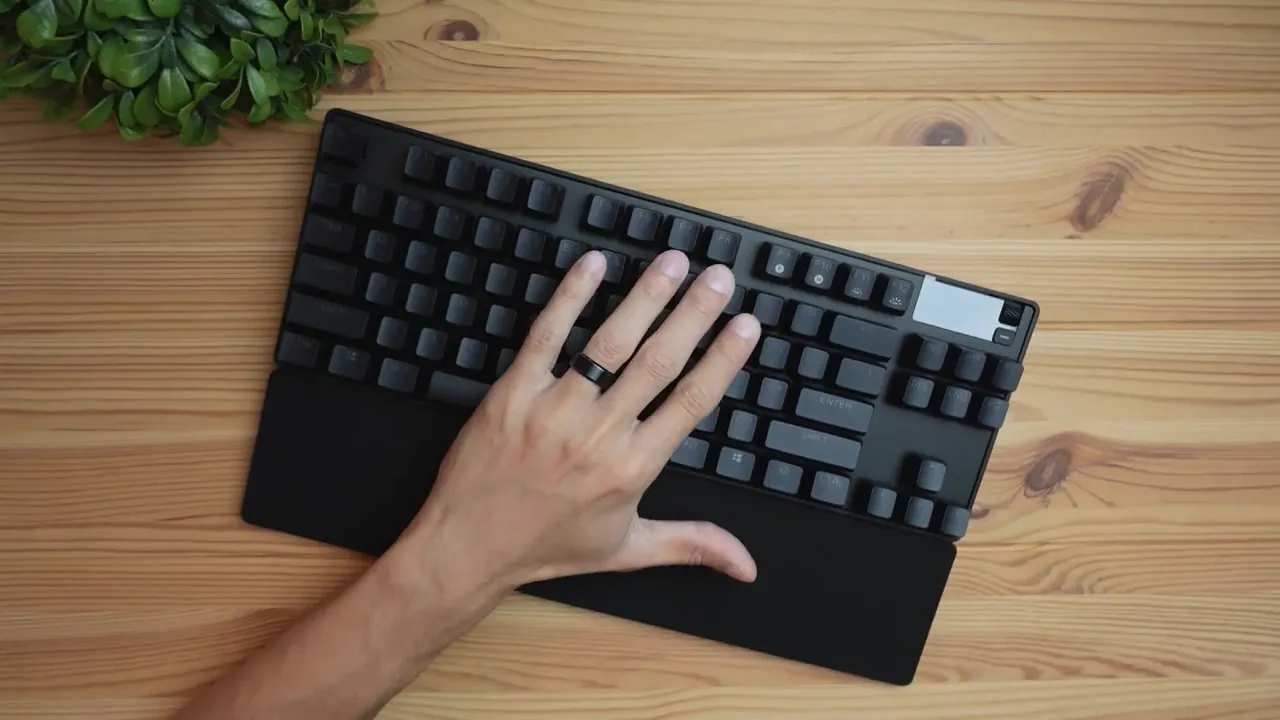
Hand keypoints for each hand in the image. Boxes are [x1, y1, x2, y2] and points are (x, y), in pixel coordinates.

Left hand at [406, 249, 761, 590]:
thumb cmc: (546, 547)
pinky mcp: (512, 393)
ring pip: (610, 343)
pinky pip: (546, 336)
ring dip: (645, 297)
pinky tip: (592, 265)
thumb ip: (691, 544)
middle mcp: (599, 436)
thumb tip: (745, 565)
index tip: (746, 326)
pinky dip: (570, 298)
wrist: (468, 549)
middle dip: (694, 314)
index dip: (722, 360)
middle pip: (658, 363)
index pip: (691, 403)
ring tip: (672, 263)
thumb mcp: (626, 550)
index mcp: (633, 469)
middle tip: (719, 277)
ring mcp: (554, 411)